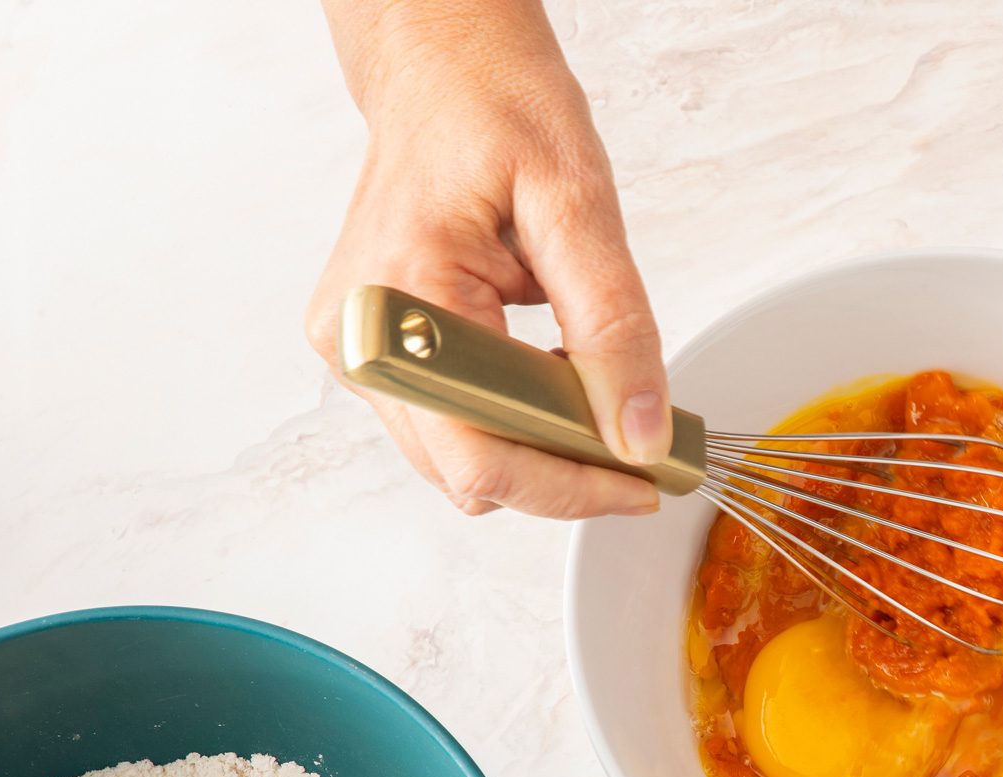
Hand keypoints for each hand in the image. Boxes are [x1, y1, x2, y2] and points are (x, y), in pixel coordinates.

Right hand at [306, 0, 667, 518]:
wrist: (440, 65)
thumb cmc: (494, 104)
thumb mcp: (578, 202)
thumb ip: (614, 325)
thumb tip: (639, 432)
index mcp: (402, 296)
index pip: (482, 455)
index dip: (570, 484)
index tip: (644, 483)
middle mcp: (360, 335)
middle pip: (469, 472)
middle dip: (561, 472)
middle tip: (639, 446)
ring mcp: (358, 346)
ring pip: (459, 457)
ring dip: (537, 447)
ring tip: (594, 392)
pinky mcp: (372, 348)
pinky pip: (451, 421)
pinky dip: (510, 416)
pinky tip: (548, 371)